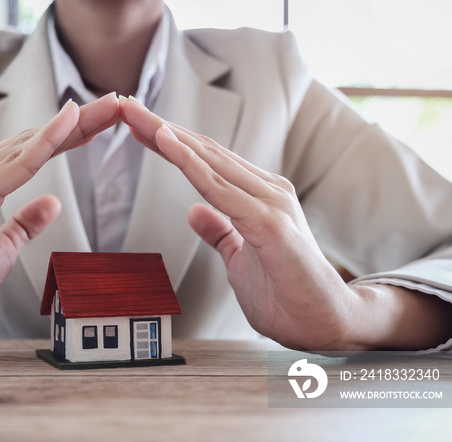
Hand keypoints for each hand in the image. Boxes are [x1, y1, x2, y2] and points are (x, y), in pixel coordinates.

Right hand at [0, 93, 120, 346]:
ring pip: (27, 147)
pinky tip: (69, 124)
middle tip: (119, 101)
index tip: (105, 122)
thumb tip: (53, 202)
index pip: (31, 152)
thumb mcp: (0, 251)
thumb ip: (23, 223)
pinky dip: (43, 144)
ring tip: (109, 105)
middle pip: (34, 141)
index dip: (70, 135)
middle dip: (80, 122)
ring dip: (71, 125)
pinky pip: (12, 168)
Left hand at [119, 96, 366, 350]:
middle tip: (125, 106)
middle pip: (205, 152)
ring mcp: (270, 203)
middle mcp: (266, 191)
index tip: (136, 127)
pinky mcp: (270, 222)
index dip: (170, 143)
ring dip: (170, 137)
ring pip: (210, 162)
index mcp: (258, 197)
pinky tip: (167, 144)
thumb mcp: (239, 258)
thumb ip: (220, 232)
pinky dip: (191, 165)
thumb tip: (193, 211)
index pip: (206, 161)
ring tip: (138, 116)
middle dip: (161, 128)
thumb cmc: (286, 293)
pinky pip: (221, 189)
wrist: (325, 324)